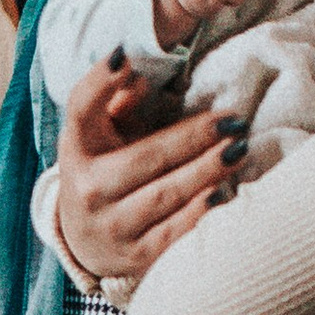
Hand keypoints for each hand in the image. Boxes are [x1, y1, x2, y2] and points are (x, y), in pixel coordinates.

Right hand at [55, 57, 242, 281]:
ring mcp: (111, 227)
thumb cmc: (105, 172)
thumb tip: (138, 77)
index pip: (81, 109)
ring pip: (165, 194)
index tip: (124, 57)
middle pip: (145, 157)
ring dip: (207, 170)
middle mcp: (88, 190)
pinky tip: (224, 191)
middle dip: (193, 137)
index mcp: (76, 149)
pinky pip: (175, 232)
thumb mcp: (101, 136)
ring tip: (238, 150)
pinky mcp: (135, 257)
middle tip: (232, 121)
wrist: (85, 242)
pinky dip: (201, 211)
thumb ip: (117, 104)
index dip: (100, 82)